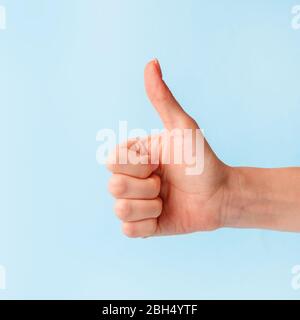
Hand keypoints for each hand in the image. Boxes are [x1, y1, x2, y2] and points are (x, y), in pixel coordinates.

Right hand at [107, 59, 230, 236]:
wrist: (221, 194)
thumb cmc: (202, 159)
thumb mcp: (183, 127)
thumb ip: (163, 99)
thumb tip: (152, 62)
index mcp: (132, 157)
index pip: (111, 161)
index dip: (137, 164)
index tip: (159, 162)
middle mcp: (130, 180)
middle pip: (114, 187)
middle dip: (146, 185)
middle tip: (165, 181)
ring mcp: (135, 204)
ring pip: (121, 210)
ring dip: (151, 205)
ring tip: (167, 198)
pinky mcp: (143, 226)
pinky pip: (129, 231)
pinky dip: (150, 224)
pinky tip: (164, 214)